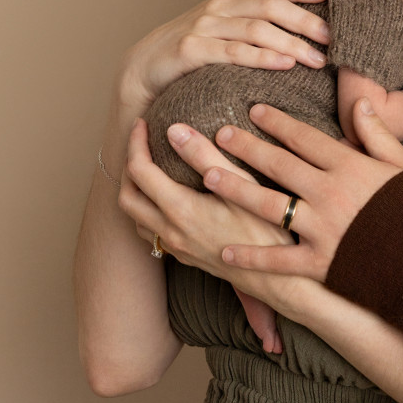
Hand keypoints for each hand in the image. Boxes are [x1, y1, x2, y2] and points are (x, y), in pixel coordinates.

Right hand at [115, 0, 329, 112]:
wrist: (145, 67)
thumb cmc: (189, 43)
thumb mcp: (220, 14)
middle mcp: (219, 6)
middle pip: (270, 6)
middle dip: (305, 20)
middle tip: (333, 36)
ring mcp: (205, 26)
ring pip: (256, 29)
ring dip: (291, 43)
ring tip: (317, 58)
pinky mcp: (192, 49)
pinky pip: (234, 53)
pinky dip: (262, 57)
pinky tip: (285, 64)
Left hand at [116, 120, 311, 313]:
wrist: (275, 278)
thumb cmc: (266, 230)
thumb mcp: (240, 185)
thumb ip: (205, 156)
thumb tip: (174, 130)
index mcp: (180, 210)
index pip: (140, 170)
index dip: (136, 143)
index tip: (143, 124)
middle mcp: (171, 231)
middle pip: (127, 196)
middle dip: (128, 165)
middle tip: (141, 143)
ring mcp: (176, 248)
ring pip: (135, 218)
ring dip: (135, 191)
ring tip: (150, 168)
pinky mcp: (184, 257)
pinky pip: (150, 232)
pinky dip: (147, 209)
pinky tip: (166, 199)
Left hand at [198, 101, 402, 282]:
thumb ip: (378, 134)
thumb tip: (360, 102)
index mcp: (350, 166)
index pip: (304, 137)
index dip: (276, 122)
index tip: (253, 110)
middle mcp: (329, 193)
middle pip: (278, 164)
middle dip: (244, 147)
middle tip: (217, 133)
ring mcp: (321, 228)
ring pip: (267, 203)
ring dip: (235, 188)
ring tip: (207, 175)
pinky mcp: (319, 262)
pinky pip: (278, 258)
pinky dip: (250, 256)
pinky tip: (224, 250)